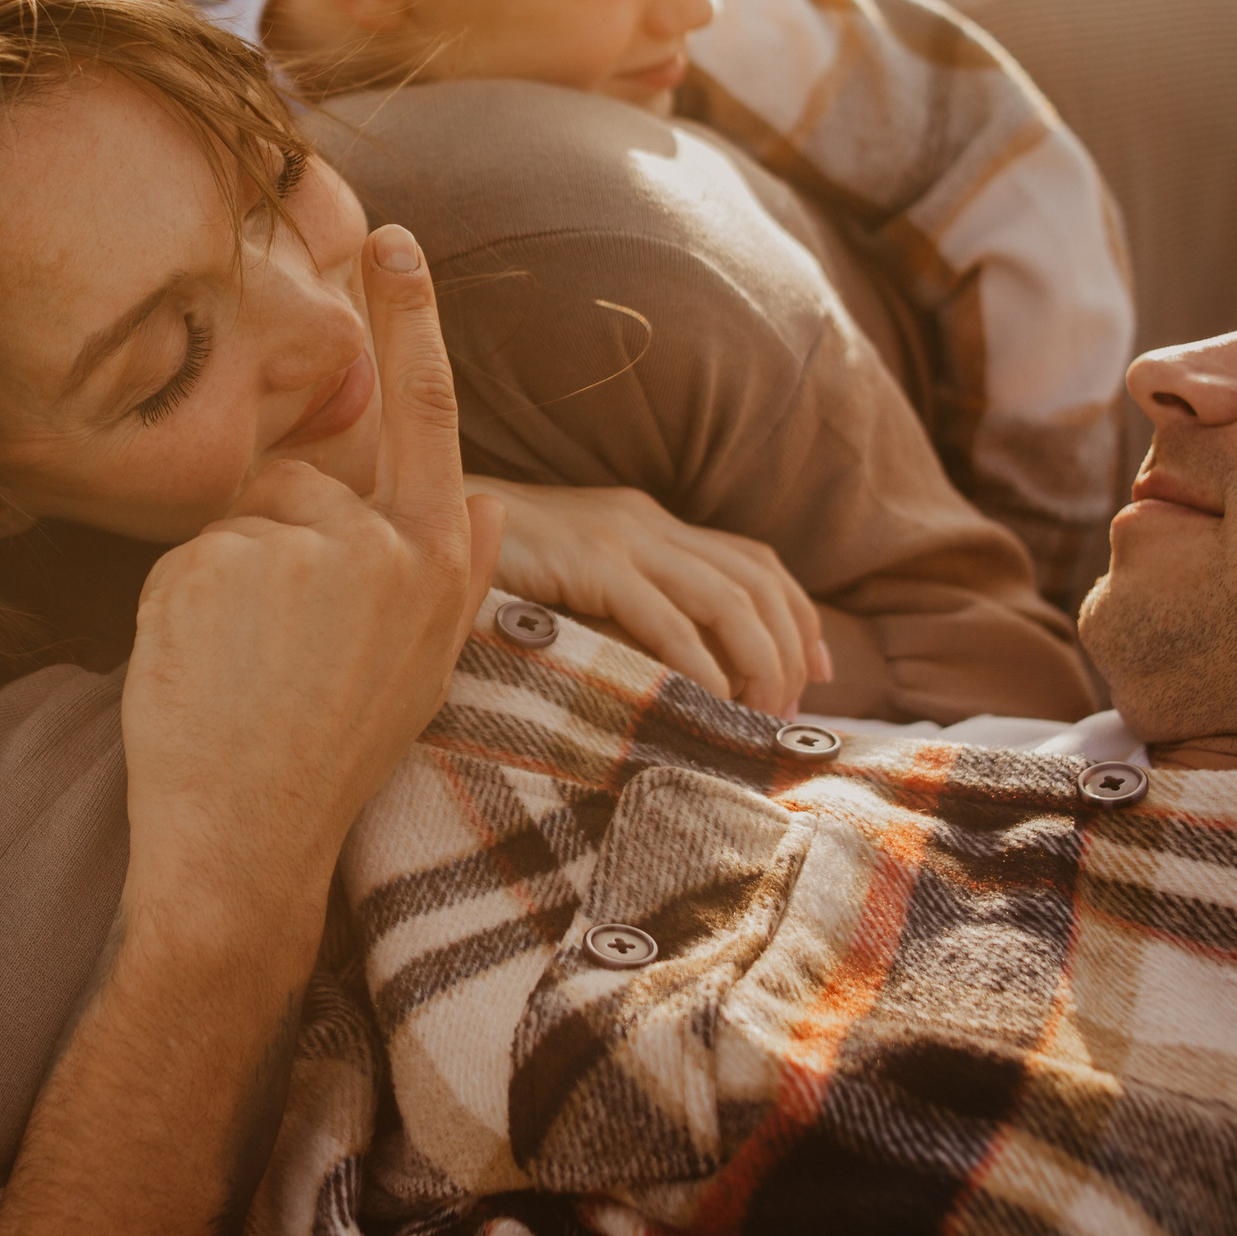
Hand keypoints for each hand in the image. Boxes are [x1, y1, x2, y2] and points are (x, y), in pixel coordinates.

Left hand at [122, 222, 506, 929]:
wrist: (245, 845)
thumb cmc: (326, 761)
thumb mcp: (420, 672)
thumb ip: (455, 580)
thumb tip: (484, 500)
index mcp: (436, 566)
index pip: (428, 416)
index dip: (412, 319)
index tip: (390, 238)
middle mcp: (384, 546)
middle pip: (299, 480)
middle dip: (267, 543)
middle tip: (264, 654)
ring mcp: (305, 549)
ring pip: (239, 515)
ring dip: (223, 576)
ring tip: (240, 668)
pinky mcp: (225, 560)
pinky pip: (186, 547)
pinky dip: (177, 600)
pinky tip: (203, 667)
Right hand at [465, 477, 826, 717]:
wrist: (419, 521)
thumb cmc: (488, 568)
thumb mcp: (572, 578)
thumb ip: (622, 602)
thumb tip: (682, 667)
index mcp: (648, 521)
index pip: (755, 562)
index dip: (800, 617)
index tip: (817, 675)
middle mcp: (645, 520)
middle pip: (756, 582)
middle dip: (790, 650)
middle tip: (789, 712)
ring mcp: (618, 537)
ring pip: (727, 598)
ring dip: (759, 662)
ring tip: (760, 714)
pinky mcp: (588, 561)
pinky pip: (666, 618)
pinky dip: (700, 664)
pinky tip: (709, 701)